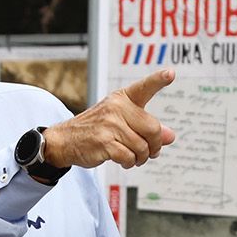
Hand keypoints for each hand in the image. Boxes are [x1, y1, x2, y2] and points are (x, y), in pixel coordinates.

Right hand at [43, 70, 176, 169]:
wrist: (65, 140)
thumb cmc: (97, 130)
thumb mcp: (122, 122)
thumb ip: (146, 127)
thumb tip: (171, 136)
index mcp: (122, 98)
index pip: (144, 87)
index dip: (158, 80)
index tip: (171, 73)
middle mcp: (116, 108)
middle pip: (153, 129)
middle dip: (155, 146)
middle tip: (151, 152)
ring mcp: (109, 125)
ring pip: (142, 147)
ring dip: (141, 158)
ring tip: (134, 158)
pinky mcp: (104, 142)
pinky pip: (130, 157)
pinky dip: (130, 163)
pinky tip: (124, 160)